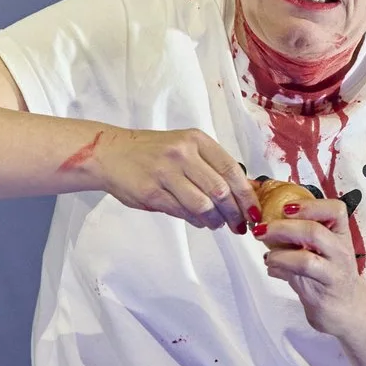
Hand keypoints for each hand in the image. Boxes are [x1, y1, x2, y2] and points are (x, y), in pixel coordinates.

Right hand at [88, 128, 257, 230]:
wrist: (111, 153)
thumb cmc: (153, 152)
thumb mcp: (184, 147)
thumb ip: (210, 165)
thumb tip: (241, 193)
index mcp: (196, 140)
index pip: (232, 169)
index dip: (247, 195)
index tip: (254, 211)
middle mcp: (182, 153)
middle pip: (221, 190)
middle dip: (234, 213)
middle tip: (238, 225)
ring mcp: (165, 172)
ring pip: (203, 205)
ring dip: (215, 220)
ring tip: (216, 223)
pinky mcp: (151, 192)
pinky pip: (182, 212)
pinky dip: (195, 220)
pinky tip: (198, 220)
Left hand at [258, 197, 365, 330]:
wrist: (348, 311)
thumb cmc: (329, 278)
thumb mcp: (316, 253)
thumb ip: (294, 240)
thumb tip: (264, 228)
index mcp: (340, 235)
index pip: (335, 210)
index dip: (310, 205)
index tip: (285, 207)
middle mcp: (341, 249)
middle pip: (314, 229)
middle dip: (282, 227)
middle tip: (261, 229)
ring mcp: (336, 269)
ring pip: (307, 254)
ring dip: (279, 249)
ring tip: (267, 254)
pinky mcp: (326, 287)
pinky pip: (302, 270)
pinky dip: (281, 265)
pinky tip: (272, 267)